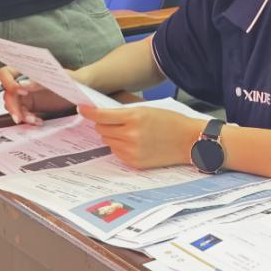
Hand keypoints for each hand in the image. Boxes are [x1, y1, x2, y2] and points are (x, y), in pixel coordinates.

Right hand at [0, 66, 73, 124]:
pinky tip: (38, 121)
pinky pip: (22, 114)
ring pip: (12, 106)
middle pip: (7, 93)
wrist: (81, 89)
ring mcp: (26, 94)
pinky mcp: (30, 105)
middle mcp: (23, 81)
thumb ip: (39, 81)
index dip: (8, 82)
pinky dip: (28, 119)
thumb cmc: (71, 79)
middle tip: (20, 117)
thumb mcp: (57, 79)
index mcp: (27, 70)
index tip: (21, 91)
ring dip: (20, 115)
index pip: (6, 73)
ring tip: (34, 119)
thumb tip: (22, 84)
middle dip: (12, 106)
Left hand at [78, 105, 202, 168]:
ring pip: (107, 141)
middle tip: (113, 121)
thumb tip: (104, 113)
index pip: (102, 115)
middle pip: (102, 129)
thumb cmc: (171, 121)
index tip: (82, 109)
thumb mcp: (148, 109)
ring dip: (112, 135)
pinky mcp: (134, 162)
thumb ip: (126, 112)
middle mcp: (131, 135)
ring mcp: (132, 150)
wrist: (189, 140)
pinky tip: (133, 142)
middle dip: (104, 124)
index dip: (89, 112)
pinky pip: (116, 153)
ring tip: (128, 132)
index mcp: (134, 117)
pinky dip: (119, 146)